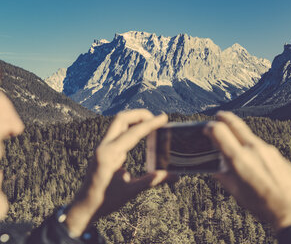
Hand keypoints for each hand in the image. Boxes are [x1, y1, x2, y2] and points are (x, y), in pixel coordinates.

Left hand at [65, 109, 172, 236]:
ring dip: (135, 119)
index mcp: (109, 155)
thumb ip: (153, 181)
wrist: (83, 208)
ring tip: (152, 124)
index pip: (133, 132)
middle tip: (157, 119)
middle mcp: (104, 147)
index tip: (164, 118)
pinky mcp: (103, 151)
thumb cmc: (105, 201)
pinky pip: (117, 133)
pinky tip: (141, 135)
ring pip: (118, 123)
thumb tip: (175, 176)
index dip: (151, 124)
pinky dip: (131, 129)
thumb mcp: (131, 191)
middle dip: (140, 114)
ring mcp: (102, 147)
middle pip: (121, 119)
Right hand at [205, 111, 290, 231]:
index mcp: (239, 159)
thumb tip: (216, 170)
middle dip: (225, 118)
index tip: (207, 129)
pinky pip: (261, 146)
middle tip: (218, 116)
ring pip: (249, 136)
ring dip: (239, 135)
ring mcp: (267, 150)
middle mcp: (253, 149)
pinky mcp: (278, 154)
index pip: (220, 131)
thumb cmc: (265, 206)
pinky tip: (252, 159)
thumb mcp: (238, 195)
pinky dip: (252, 147)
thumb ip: (225, 179)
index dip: (210, 128)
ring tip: (234, 143)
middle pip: (236, 124)